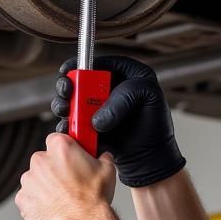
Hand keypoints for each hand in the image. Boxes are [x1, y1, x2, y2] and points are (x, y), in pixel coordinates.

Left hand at [15, 133, 115, 219]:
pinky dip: (37, 201)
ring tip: (63, 197)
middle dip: (55, 168)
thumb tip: (102, 156)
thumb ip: (101, 156)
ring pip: (36, 179)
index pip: (57, 138)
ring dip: (46, 185)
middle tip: (70, 181)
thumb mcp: (107, 169)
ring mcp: (29, 180)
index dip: (65, 149)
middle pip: (44, 159)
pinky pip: (28, 197)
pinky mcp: (22, 198)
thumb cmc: (92, 199)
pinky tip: (53, 207)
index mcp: (60, 147)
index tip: (70, 156)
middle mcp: (40, 160)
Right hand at [52, 55, 185, 187]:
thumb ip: (123, 98)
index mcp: (124, 73)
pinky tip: (69, 128)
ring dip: (64, 105)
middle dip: (67, 85)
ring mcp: (96, 107)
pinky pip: (73, 122)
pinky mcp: (89, 125)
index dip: (81, 64)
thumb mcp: (147, 96)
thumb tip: (96, 118)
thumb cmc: (155, 124)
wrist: (150, 156)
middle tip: (66, 92)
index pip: (99, 63)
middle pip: (79, 80)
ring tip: (66, 111)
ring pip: (72, 101)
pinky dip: (67, 125)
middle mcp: (107, 89)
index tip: (69, 70)